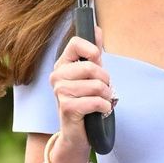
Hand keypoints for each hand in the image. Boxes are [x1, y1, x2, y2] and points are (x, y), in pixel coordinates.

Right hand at [48, 27, 112, 159]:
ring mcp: (60, 92)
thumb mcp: (91, 74)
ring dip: (106, 95)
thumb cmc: (85, 100)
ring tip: (102, 100)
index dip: (92, 50)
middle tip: (105, 88)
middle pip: (91, 67)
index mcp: (62, 64)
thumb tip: (97, 29)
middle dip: (105, 79)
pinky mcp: (67, 108)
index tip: (98, 61)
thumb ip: (93, 52)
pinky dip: (105, 106)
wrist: (77, 133)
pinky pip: (95, 101)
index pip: (76, 43)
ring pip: (96, 85)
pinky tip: (101, 110)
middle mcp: (57, 76)